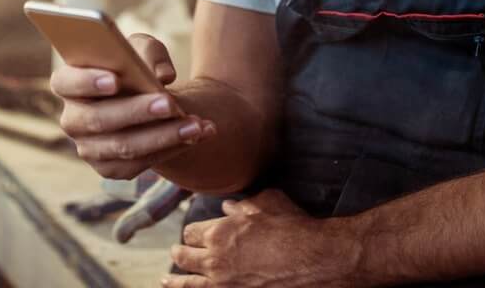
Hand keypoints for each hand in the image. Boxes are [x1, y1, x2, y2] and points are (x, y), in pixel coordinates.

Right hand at [49, 33, 215, 178]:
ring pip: (124, 146)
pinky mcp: (109, 168)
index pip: (66, 83)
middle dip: (136, 112)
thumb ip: (149, 52)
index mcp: (68, 84)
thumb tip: (161, 76)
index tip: (114, 80)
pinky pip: (139, 164)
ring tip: (195, 124)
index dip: (86, 82)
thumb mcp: (141, 50)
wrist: (144, 102)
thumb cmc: (135, 69)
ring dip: (163, 136)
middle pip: (98, 119)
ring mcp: (88, 148)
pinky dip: (171, 149)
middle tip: (170, 104)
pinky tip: (196, 135)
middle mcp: (72, 119)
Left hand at [163, 190, 356, 287]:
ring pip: (187, 283)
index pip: (191, 232)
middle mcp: (215, 259)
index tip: (195, 234)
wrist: (317, 261)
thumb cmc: (296, 230)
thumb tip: (227, 206)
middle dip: (181, 253)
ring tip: (167, 280)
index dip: (194, 233)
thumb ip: (244, 205)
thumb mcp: (269, 204)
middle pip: (183, 256)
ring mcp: (223, 284)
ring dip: (175, 280)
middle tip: (178, 253)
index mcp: (219, 232)